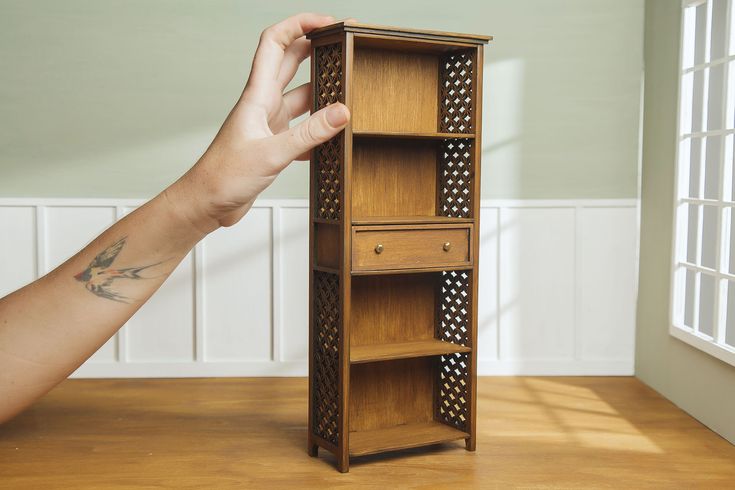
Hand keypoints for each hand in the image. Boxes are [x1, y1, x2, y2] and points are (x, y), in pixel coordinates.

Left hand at [167, 13, 349, 232]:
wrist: (207, 202)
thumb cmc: (222, 176)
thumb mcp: (272, 154)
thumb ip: (309, 134)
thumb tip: (340, 113)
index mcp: (257, 95)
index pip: (276, 43)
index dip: (300, 24)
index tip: (327, 22)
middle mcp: (263, 104)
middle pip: (291, 61)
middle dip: (317, 48)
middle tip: (343, 45)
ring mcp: (269, 123)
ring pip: (301, 96)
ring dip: (322, 93)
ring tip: (347, 91)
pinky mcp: (274, 143)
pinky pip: (302, 128)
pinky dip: (318, 130)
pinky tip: (331, 140)